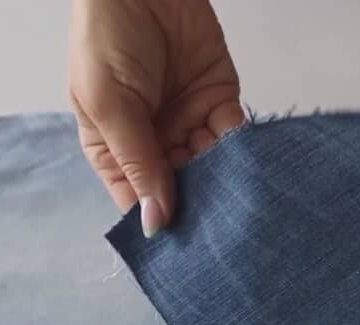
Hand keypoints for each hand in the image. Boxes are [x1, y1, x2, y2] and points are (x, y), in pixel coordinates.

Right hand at [68, 0, 242, 236]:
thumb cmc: (107, 37)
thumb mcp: (111, 104)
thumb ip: (138, 161)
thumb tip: (154, 222)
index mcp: (114, 149)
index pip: (138, 199)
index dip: (159, 223)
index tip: (183, 252)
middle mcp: (154, 142)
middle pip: (181, 189)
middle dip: (200, 209)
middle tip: (221, 236)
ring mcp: (189, 123)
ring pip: (212, 168)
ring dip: (225, 186)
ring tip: (239, 209)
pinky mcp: (221, 102)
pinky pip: (235, 137)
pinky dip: (244, 155)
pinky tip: (252, 173)